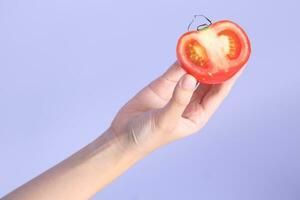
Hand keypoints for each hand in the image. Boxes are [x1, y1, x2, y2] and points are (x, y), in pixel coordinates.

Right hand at [111, 61, 242, 153]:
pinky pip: (175, 70)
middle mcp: (190, 102)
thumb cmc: (148, 136)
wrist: (123, 135)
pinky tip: (188, 50)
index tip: (239, 62)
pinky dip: (181, 60)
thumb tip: (190, 76)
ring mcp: (176, 92)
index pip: (218, 93)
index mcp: (197, 115)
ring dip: (200, 61)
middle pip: (209, 81)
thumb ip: (179, 99)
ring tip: (209, 45)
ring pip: (193, 73)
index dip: (229, 78)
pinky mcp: (162, 85)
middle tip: (225, 48)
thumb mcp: (166, 121)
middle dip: (218, 67)